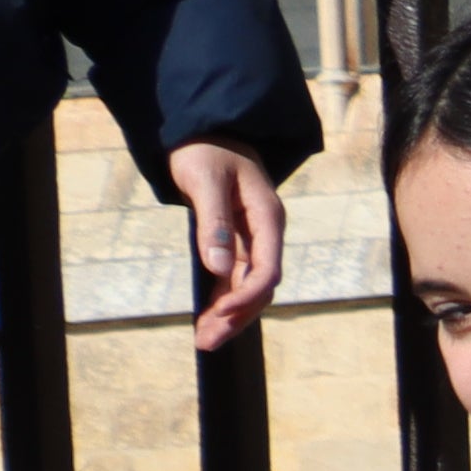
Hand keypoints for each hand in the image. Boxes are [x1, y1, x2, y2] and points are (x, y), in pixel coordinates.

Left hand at [170, 140, 288, 351]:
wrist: (202, 130)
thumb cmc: (204, 149)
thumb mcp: (205, 180)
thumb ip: (213, 223)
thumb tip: (218, 268)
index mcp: (268, 218)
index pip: (268, 270)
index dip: (246, 295)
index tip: (219, 312)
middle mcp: (265, 234)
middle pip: (261, 287)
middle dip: (236, 316)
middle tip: (208, 341)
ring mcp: (251, 239)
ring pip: (247, 287)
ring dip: (229, 314)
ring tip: (204, 339)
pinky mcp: (235, 241)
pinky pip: (234, 277)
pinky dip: (221, 298)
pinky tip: (206, 316)